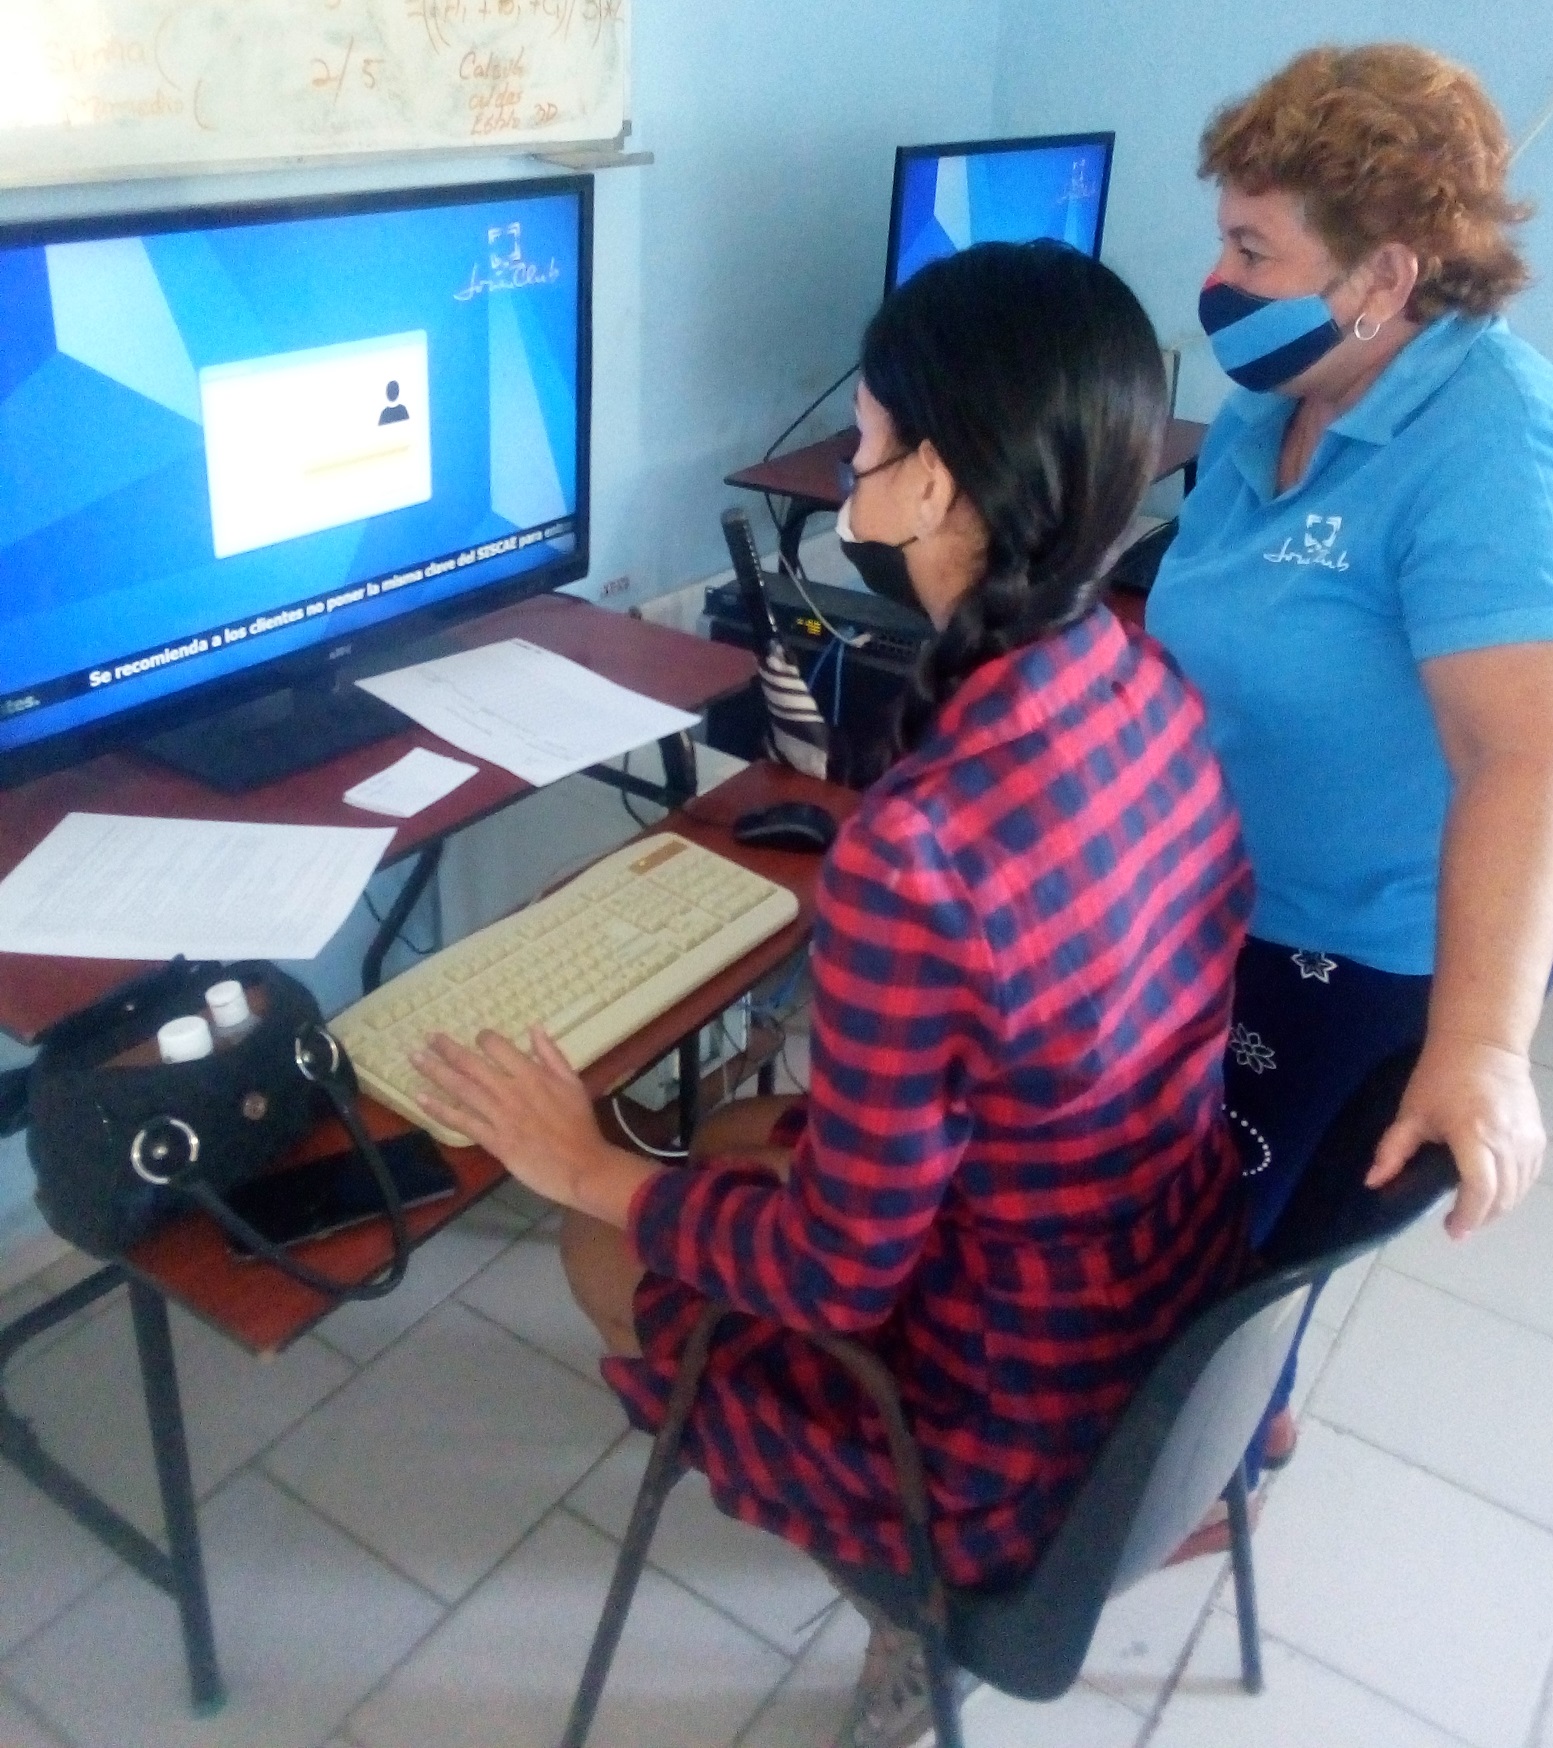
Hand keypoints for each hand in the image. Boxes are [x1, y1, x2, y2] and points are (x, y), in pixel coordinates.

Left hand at [412, 1027, 646, 1216]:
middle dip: (447, 1049)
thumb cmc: (579, 1124)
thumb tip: (535, 1028)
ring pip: (461, 1089)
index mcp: (531, 1074)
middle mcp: (510, 1091)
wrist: (581, 1165)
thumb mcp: (572, 1082)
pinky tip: (421, 1099)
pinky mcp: (493, 1140)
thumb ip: (552, 1055)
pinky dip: (440, 1110)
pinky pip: (462, 1122)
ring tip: (415, 1058)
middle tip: (428, 1037)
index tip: (477, 1038)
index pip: (497, 1047)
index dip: (483, 1038)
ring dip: (435, 1072)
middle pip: (471, 1064)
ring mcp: (499, 1116)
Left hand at [1367, 1032, 1544, 1239]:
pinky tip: (1496, 1192)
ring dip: (1499, 1207)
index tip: (1451, 1229)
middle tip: (1459, 1224)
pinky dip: (1515, 1190)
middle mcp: (1507, 1141)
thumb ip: (1394, 1149)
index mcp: (1475, 1135)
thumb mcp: (1412, 1111)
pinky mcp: (1538, 1135)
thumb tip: (1373, 1181)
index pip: (1480, 1190)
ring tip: (1474, 1211)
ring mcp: (1527, 1139)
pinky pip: (1531, 1175)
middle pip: (1503, 1197)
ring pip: (1520, 1190)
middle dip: (1482, 1217)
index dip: (1468, 1216)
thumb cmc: (1441, 1075)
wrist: (1483, 1043)